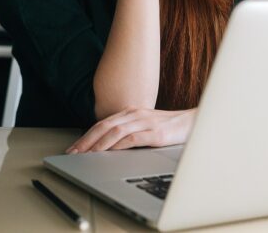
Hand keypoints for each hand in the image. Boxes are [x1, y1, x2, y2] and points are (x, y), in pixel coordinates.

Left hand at [66, 107, 197, 152]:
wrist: (194, 122)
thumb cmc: (170, 126)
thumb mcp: (146, 126)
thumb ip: (130, 131)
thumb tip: (108, 146)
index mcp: (132, 112)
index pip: (103, 123)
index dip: (86, 136)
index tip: (74, 148)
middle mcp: (136, 115)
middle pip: (104, 126)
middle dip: (86, 141)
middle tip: (73, 154)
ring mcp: (146, 122)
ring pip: (115, 131)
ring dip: (98, 144)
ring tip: (86, 156)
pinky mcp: (156, 133)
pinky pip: (132, 138)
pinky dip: (118, 146)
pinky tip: (109, 153)